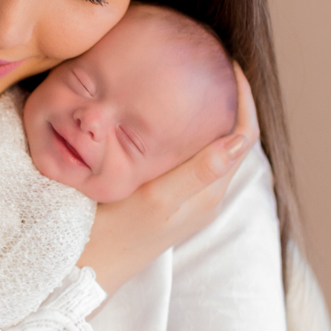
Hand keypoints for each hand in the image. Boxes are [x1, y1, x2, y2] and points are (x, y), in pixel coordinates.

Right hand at [81, 64, 259, 295]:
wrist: (86, 270)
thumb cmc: (115, 235)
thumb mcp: (155, 200)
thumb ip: (196, 172)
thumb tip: (239, 138)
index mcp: (209, 191)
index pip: (243, 134)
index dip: (242, 96)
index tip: (227, 62)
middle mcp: (205, 194)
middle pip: (232, 135)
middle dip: (227, 98)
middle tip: (206, 60)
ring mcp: (188, 198)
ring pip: (211, 145)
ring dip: (208, 113)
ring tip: (189, 78)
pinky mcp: (168, 199)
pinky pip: (190, 156)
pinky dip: (186, 130)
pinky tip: (163, 116)